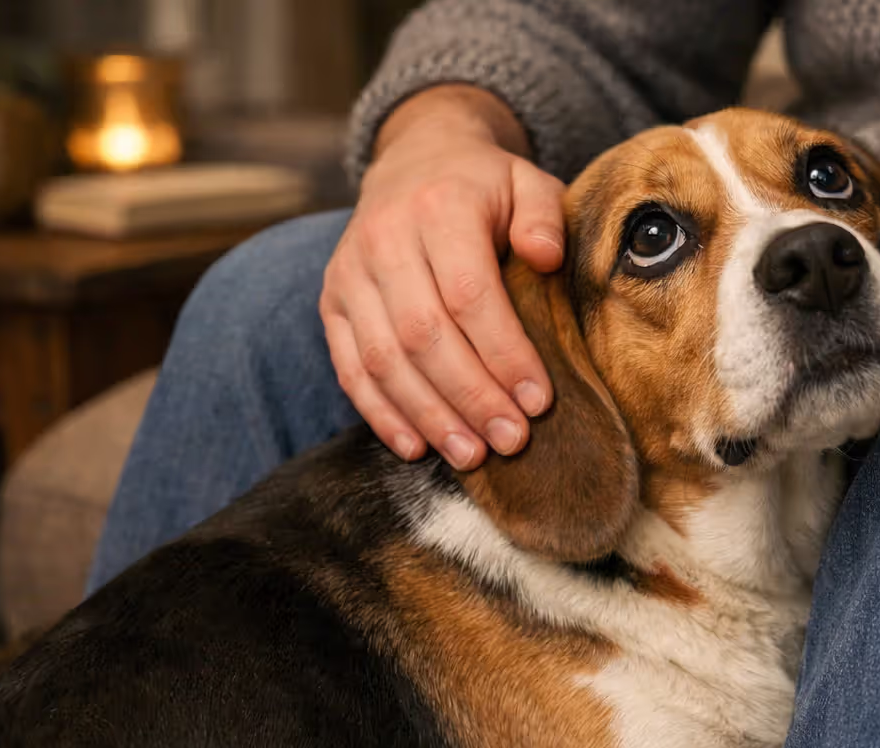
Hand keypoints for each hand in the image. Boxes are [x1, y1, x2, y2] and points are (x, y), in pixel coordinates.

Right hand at [320, 85, 564, 468]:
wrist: (415, 161)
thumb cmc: (485, 187)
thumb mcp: (526, 181)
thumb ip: (543, 216)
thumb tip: (547, 257)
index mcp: (438, 207)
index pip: (468, 294)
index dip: (504, 354)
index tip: (539, 400)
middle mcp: (384, 239)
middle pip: (423, 335)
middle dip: (470, 396)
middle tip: (512, 440)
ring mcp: (349, 273)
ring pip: (384, 359)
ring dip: (429, 415)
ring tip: (472, 455)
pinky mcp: (332, 302)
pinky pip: (350, 368)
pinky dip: (381, 414)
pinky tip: (416, 447)